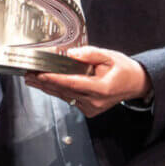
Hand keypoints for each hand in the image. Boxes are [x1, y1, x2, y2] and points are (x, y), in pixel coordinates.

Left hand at [24, 46, 149, 117]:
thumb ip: (90, 54)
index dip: (55, 79)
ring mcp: (91, 108)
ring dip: (48, 87)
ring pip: (65, 97)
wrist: (135, 84)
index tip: (41, 74)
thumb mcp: (110, 56)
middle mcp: (95, 101)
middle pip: (65, 91)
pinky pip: (70, 100)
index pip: (73, 83)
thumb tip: (72, 54)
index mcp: (102, 88)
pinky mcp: (89, 110)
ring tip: (32, 79)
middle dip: (45, 82)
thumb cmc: (123, 69)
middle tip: (29, 75)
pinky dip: (58, 91)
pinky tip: (46, 85)